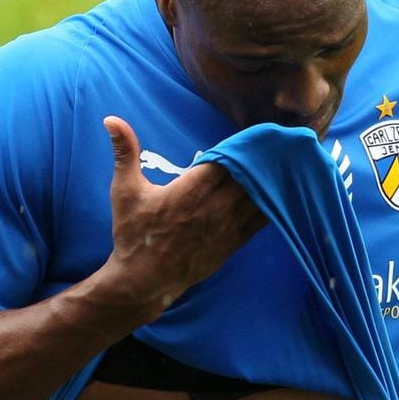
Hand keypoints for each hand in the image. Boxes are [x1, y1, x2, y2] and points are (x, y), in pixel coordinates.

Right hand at [93, 116, 264, 317]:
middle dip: (261, 157)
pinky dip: (274, 203)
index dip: (243, 144)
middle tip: (278, 141)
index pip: (228, 158)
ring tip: (287, 161)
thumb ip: (124, 152)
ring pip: (260, 195)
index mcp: (191, 189)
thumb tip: (111, 118)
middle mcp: (215, 206)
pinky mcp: (233, 243)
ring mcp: (227, 226)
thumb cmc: (133, 234)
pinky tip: (284, 192)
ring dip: (271, 178)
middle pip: (250, 174)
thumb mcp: (124, 191)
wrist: (143, 281)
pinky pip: (262, 219)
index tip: (254, 132)